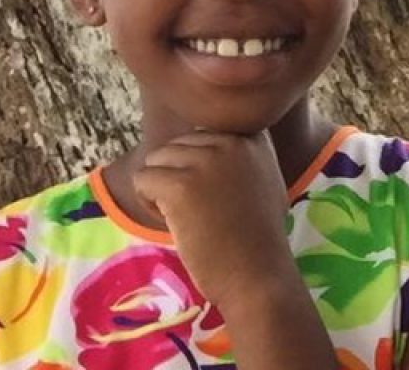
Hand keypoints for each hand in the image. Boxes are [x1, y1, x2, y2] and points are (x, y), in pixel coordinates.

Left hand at [134, 130, 291, 311]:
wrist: (258, 275)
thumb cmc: (258, 238)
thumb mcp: (265, 181)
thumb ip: (242, 158)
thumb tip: (204, 145)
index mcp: (252, 138)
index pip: (204, 133)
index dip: (200, 164)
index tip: (214, 194)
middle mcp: (231, 141)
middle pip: (178, 144)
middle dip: (177, 174)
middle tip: (195, 208)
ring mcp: (206, 162)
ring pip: (157, 158)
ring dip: (160, 186)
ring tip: (181, 215)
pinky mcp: (181, 186)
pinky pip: (142, 179)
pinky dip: (148, 201)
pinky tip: (170, 222)